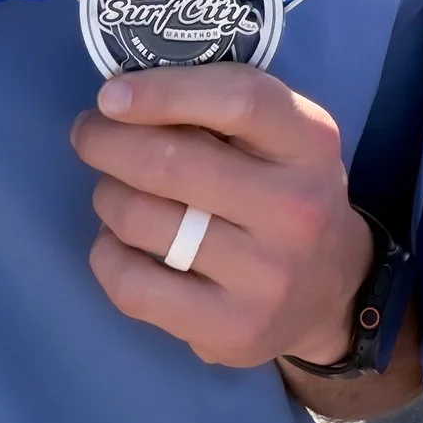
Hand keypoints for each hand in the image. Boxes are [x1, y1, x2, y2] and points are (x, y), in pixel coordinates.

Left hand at [70, 65, 371, 367]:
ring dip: (107, 196)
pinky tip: (118, 243)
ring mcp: (265, 277)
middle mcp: (295, 209)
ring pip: (141, 220)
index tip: (110, 95)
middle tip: (90, 135)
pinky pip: (132, 285)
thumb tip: (123, 95)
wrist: (332, 291)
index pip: (238, 100)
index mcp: (310, 143)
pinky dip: (107, 254)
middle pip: (171, 162)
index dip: (163, 91)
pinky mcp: (231, 330)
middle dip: (107, 142)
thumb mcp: (281, 137)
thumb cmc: (285, 192)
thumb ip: (221, 110)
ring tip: (114, 192)